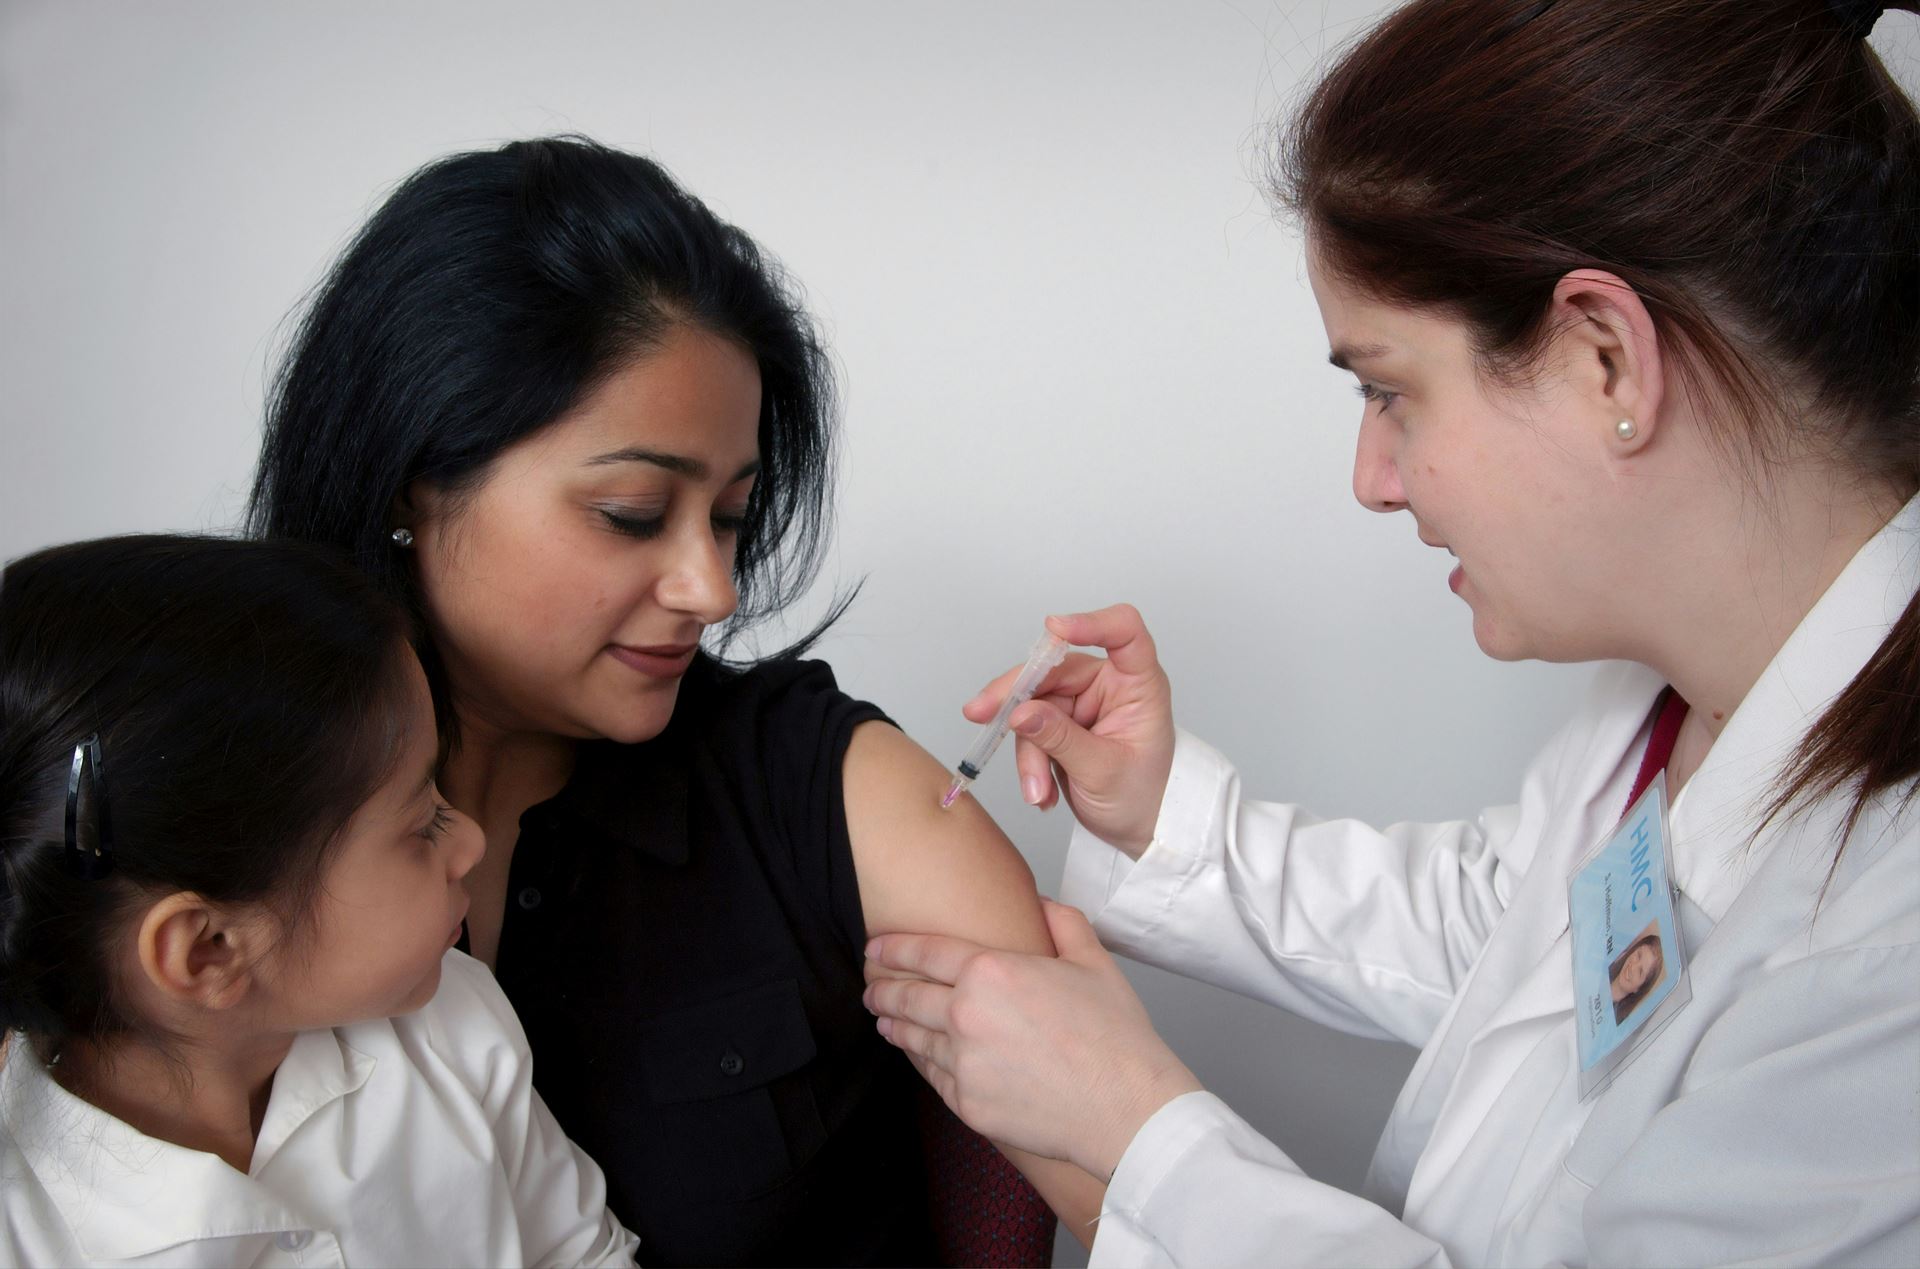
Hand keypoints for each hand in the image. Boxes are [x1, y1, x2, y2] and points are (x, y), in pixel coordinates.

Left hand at [863, 899, 1201, 1180]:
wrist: (1126, 1108)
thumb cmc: (1115, 1037)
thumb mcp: (1093, 961)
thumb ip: (1062, 922)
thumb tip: (1040, 903)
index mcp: (992, 972)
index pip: (924, 953)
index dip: (892, 949)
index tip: (874, 949)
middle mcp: (967, 1015)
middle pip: (906, 996)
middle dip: (882, 989)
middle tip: (870, 986)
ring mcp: (963, 1063)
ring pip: (913, 1038)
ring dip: (893, 1025)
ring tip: (884, 1019)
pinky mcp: (967, 1103)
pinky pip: (932, 1076)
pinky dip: (920, 1062)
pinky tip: (918, 1056)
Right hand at [967, 604, 1173, 856]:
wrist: (1138, 830)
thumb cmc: (1142, 797)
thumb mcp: (1102, 771)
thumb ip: (1060, 739)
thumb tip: (1020, 712)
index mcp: (1138, 684)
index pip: (1123, 632)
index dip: (1090, 623)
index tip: (1054, 628)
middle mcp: (1108, 685)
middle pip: (1054, 669)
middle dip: (1018, 700)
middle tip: (982, 716)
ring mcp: (1081, 703)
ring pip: (1032, 705)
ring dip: (1028, 752)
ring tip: (1038, 791)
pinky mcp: (1059, 723)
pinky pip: (1028, 730)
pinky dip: (1029, 762)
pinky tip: (1042, 791)